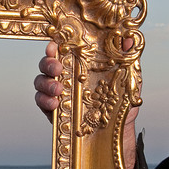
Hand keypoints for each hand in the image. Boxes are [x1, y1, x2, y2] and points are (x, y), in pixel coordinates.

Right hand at [34, 41, 140, 168]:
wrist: (117, 129)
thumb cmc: (120, 102)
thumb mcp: (127, 77)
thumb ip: (126, 57)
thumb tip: (128, 38)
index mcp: (79, 65)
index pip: (62, 51)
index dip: (55, 46)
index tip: (55, 46)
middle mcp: (65, 76)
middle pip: (47, 64)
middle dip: (48, 64)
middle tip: (57, 69)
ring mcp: (57, 93)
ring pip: (41, 82)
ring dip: (45, 84)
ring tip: (58, 90)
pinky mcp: (53, 110)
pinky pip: (41, 102)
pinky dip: (44, 101)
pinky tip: (54, 103)